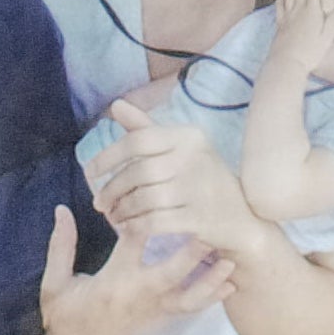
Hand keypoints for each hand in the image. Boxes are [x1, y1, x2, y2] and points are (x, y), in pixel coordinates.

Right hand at [24, 200, 214, 334]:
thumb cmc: (63, 314)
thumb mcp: (54, 281)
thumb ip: (61, 245)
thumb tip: (62, 209)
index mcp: (111, 282)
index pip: (130, 246)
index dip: (145, 220)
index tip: (158, 197)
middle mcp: (136, 297)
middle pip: (169, 274)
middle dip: (191, 254)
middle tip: (210, 230)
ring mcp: (151, 311)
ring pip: (187, 297)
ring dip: (210, 280)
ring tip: (230, 261)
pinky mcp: (159, 321)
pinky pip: (189, 310)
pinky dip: (210, 297)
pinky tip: (229, 284)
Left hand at [92, 107, 279, 276]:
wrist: (243, 220)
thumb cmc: (205, 180)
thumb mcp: (182, 149)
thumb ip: (146, 129)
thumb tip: (115, 105)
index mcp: (188, 137)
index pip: (138, 140)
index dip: (108, 155)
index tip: (90, 172)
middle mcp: (195, 158)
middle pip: (138, 172)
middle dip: (111, 189)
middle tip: (99, 202)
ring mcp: (199, 190)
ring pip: (144, 199)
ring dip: (122, 210)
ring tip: (113, 216)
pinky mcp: (200, 219)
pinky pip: (155, 222)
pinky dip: (136, 227)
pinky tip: (129, 229)